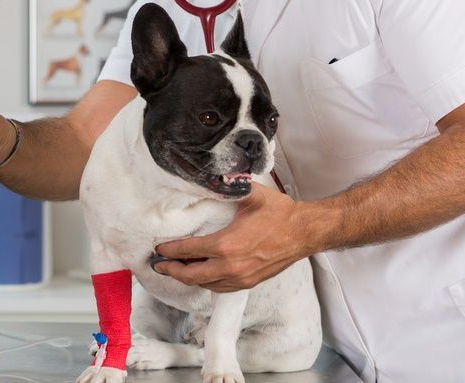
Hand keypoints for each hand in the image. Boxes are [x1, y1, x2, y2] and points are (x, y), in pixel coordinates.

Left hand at [153, 183, 310, 291]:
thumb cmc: (280, 213)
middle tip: (159, 265)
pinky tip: (200, 275)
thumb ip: (227, 185)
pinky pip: (220, 287)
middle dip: (172, 270)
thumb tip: (210, 176)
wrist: (305, 232)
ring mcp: (240, 277)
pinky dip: (206, 282)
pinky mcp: (249, 282)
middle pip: (191, 275)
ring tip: (175, 269)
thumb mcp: (250, 194)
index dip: (170, 250)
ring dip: (188, 278)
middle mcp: (231, 266)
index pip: (188, 251)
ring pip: (205, 284)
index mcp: (226, 245)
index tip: (159, 248)